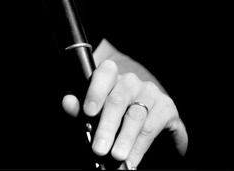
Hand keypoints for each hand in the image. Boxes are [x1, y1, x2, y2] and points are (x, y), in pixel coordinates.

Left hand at [62, 58, 187, 168]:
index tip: (88, 112)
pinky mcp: (166, 108)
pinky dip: (141, 147)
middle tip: (98, 149)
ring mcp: (150, 93)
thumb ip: (79, 108)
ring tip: (117, 157)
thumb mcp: (93, 111)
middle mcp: (131, 81)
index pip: (105, 73)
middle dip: (107, 126)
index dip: (96, 91)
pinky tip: (132, 159)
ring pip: (137, 116)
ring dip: (125, 140)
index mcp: (111, 76)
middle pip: (118, 100)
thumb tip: (67, 102)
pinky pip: (152, 128)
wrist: (145, 120)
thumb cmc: (110, 114)